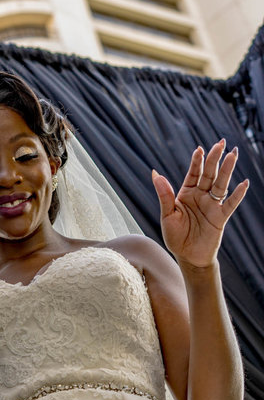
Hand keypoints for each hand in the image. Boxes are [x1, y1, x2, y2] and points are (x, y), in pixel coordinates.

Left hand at [152, 140, 248, 267]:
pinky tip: (244, 183)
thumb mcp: (167, 214)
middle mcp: (200, 196)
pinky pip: (230, 204)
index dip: (196, 161)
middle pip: (209, 174)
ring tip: (233, 154)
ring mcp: (212, 205)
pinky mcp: (220, 217)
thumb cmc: (175, 235)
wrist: (187, 256)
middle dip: (214, 159)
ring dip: (227, 170)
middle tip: (221, 142)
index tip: (199, 148)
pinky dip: (237, 194)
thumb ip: (164, 195)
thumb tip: (155, 173)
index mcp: (186, 194)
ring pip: (221, 184)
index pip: (193, 173)